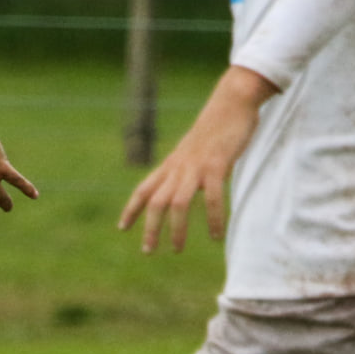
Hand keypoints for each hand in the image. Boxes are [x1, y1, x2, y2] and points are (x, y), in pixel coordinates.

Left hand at [119, 68, 270, 252]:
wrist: (232, 102)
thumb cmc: (216, 128)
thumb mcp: (194, 150)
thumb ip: (188, 168)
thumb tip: (188, 185)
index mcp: (171, 164)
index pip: (144, 189)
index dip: (131, 209)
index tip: (122, 228)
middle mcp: (178, 167)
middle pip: (155, 202)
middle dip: (149, 228)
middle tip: (148, 251)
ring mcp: (195, 167)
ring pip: (177, 204)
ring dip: (176, 229)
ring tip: (176, 249)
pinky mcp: (216, 165)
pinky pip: (211, 198)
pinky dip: (213, 218)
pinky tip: (216, 236)